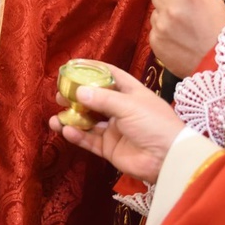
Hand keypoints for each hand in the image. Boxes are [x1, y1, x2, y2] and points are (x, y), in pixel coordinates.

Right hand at [49, 64, 183, 183]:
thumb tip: (78, 92)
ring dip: (72, 118)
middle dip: (76, 97)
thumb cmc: (155, 124)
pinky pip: (90, 141)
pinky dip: (77, 136)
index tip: (74, 66)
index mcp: (131, 93)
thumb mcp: (129, 105)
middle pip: (94, 99)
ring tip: (56, 117)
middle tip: (60, 95)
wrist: (168, 158)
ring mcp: (115, 130)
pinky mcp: (110, 149)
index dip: (93, 69)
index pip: (110, 75)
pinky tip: (66, 131)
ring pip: (88, 122)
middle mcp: (122, 109)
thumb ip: (102, 99)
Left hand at [149, 0, 224, 77]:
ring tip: (181, 30)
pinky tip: (177, 41)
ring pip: (155, 13)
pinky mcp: (155, 40)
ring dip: (164, 18)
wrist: (217, 65)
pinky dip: (162, 34)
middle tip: (181, 13)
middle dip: (167, 1)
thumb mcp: (214, 2)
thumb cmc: (219, 32)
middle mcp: (171, 6)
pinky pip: (154, 30)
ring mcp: (161, 25)